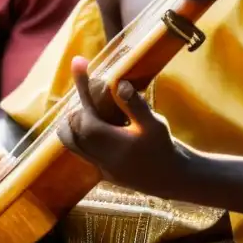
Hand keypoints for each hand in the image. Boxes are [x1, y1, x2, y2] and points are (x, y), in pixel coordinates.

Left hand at [56, 56, 190, 196]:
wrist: (172, 179)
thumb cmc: (165, 149)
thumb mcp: (155, 125)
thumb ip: (135, 105)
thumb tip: (120, 83)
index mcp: (111, 144)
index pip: (84, 116)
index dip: (80, 90)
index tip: (79, 63)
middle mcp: (100, 157)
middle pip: (70, 131)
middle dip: (74, 109)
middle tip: (86, 92)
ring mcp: (100, 167)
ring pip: (72, 145)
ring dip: (74, 124)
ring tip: (86, 108)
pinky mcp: (104, 173)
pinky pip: (82, 153)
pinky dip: (81, 137)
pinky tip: (98, 127)